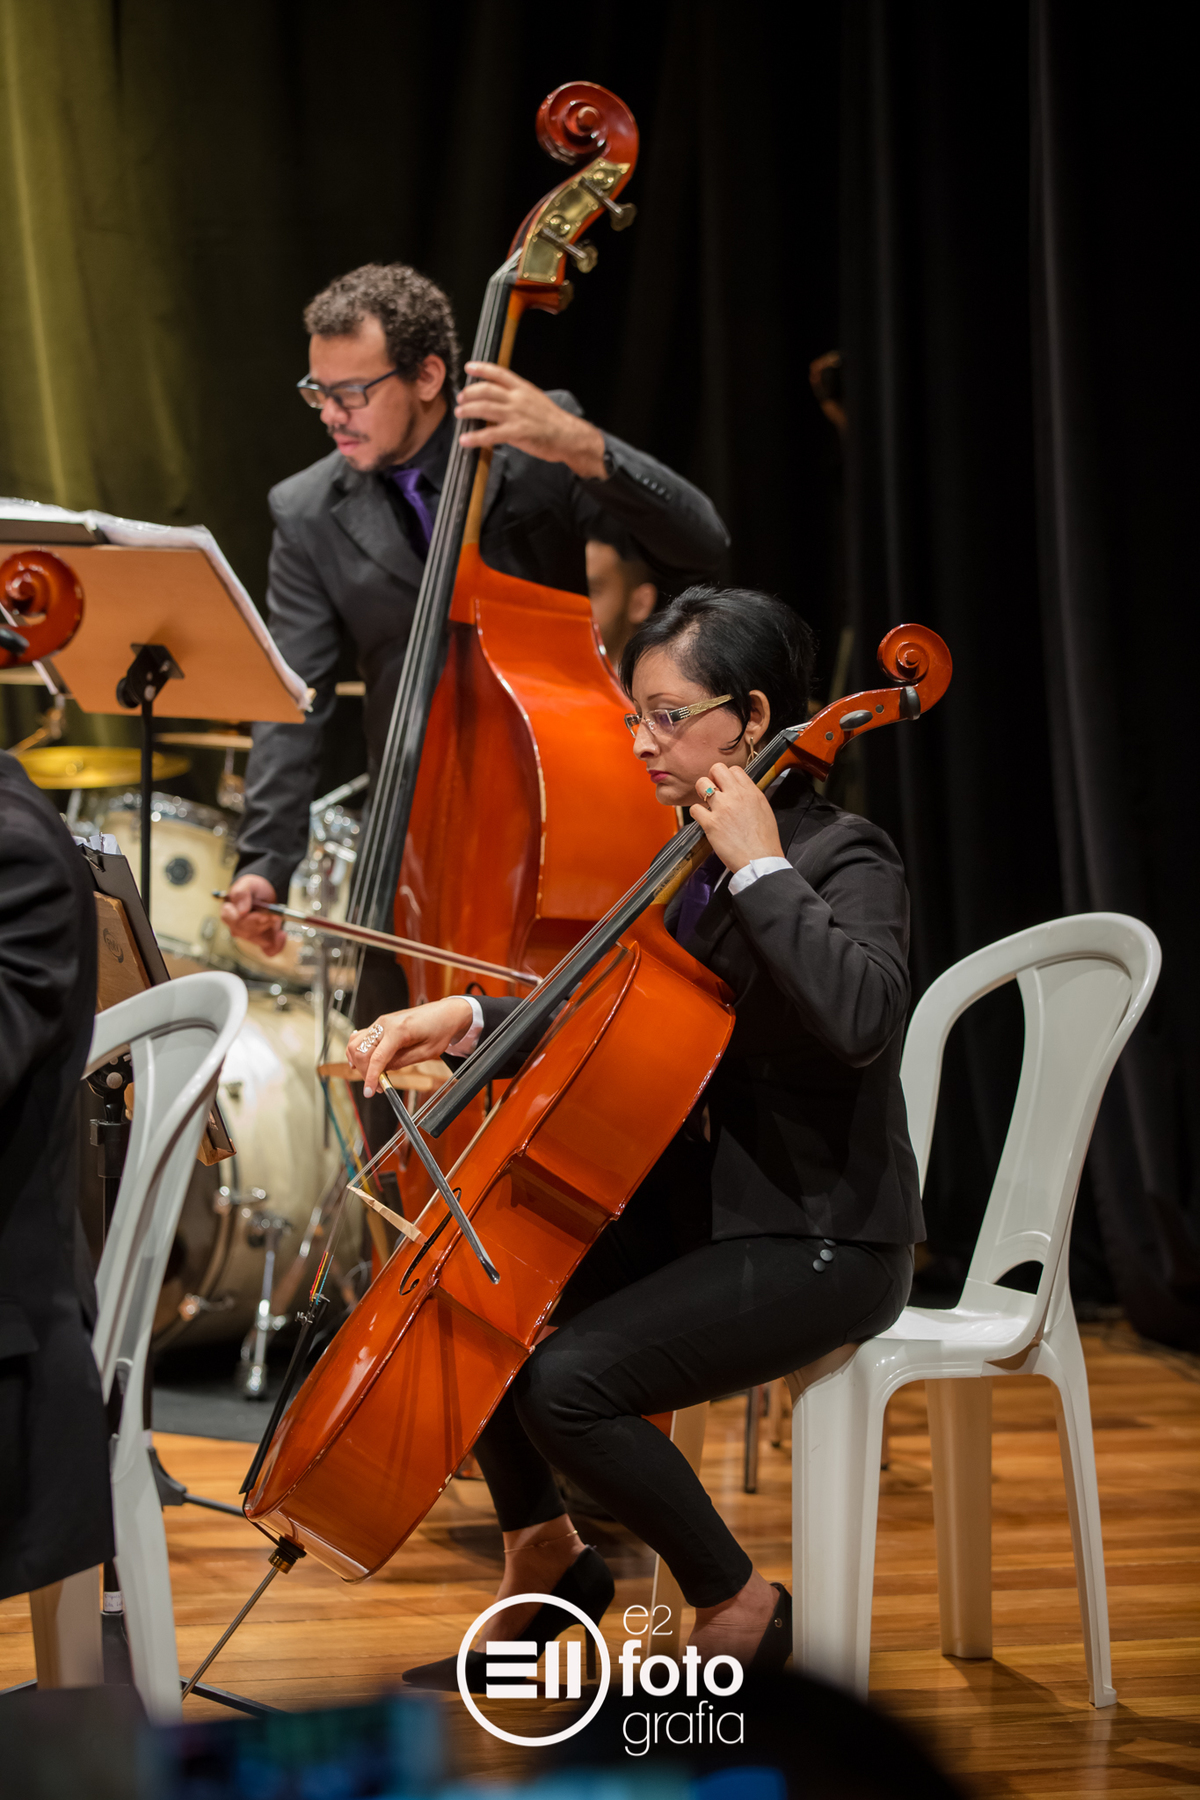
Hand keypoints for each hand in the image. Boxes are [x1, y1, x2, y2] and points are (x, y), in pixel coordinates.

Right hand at [221, 874, 285, 955]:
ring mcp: (249, 936)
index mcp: (228, 913)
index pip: (235, 922)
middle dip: (263, 922)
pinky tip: (282, 934)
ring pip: (260, 940)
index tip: (262, 915)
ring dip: (270, 928)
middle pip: (248, 932)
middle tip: (274, 914)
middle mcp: (237, 927)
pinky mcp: (262, 941)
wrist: (265, 892)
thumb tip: (241, 910)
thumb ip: (241, 893)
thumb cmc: (253, 888)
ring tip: (277, 917)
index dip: (249, 920)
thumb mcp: (247, 883)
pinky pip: (269, 950)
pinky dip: (277, 945)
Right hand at [347, 998, 474, 1096]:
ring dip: (360, 1062)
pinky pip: (361, 1038)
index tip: (369, 1093)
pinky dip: (358, 1051)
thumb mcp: (426, 1052)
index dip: (370, 1078)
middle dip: (365, 1072)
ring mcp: (381, 1022)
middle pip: (361, 1052)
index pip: (377, 1058)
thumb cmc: (440, 1029)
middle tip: (378, 1085)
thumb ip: (402, 1062)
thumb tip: (383, 1071)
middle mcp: (385, 1024)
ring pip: (356, 1044)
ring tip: (373, 1074)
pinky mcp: (380, 1024)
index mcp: (398, 1030)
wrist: (446, 1012)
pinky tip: (363, 1061)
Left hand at [455, 363, 607, 478]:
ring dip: (468, 410)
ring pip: (485, 408)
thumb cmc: (553, 421)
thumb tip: (500, 400)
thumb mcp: (536, 400)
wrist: (569, 435)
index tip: (468, 367)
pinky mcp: (517, 432)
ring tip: (459, 413)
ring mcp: (517, 415)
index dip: (482, 368)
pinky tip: (464, 440)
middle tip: (460, 398)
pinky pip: (490, 434)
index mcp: (523, 388)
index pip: (499, 373)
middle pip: (487, 390)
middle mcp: (518, 398)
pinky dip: (474, 437)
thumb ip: (518, 398)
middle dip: (470, 392)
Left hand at [689, 763, 783, 872]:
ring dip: (701, 792)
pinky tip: (704, 819)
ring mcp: (722, 809)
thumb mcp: (764, 810)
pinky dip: (697, 813)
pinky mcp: (711, 824)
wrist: (760, 861)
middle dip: (712, 778)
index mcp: (751, 792)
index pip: (734, 769)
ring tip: (707, 803)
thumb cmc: (764, 841)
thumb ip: (751, 797)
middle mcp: (736, 796)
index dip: (727, 777)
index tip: (726, 786)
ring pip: (702, 783)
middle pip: (716, 769)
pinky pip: (694, 808)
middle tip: (713, 790)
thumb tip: (741, 791)